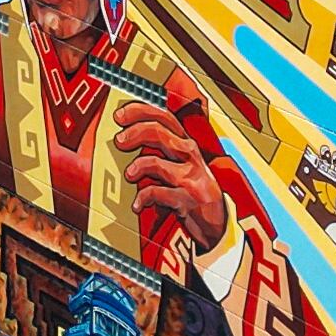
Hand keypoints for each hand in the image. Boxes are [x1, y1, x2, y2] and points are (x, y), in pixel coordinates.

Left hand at [114, 101, 234, 248]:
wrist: (216, 223)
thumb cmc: (193, 191)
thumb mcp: (182, 165)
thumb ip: (161, 151)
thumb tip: (129, 138)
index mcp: (186, 145)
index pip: (164, 117)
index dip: (140, 112)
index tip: (119, 115)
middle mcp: (190, 156)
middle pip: (159, 132)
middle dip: (134, 133)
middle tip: (119, 141)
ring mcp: (190, 178)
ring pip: (156, 162)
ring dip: (138, 167)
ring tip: (130, 175)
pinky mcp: (187, 200)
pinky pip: (157, 193)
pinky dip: (143, 198)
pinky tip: (138, 204)